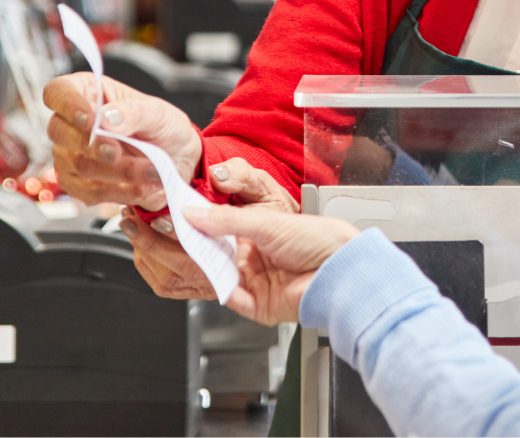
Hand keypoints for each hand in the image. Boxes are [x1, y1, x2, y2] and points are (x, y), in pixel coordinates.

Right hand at [44, 72, 202, 207]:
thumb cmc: (162, 128)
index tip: (90, 121)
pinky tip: (141, 187)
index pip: (58, 92)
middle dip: (93, 146)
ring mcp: (70, 155)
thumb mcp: (158, 113)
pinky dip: (118, 192)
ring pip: (80, 166)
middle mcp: (71, 124)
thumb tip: (106, 118)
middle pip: (59, 131)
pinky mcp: (78, 184)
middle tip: (118, 153)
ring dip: (119, 172)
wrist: (175, 161)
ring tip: (151, 171)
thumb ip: (134, 112)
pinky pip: (87, 192)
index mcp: (87, 93)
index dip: (67, 105)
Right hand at [186, 203, 359, 325]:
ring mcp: (258, 281)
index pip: (220, 229)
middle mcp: (257, 257)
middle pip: (217, 254)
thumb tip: (194, 213)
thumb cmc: (319, 240)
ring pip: (221, 276)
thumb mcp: (267, 222)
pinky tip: (213, 277)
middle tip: (178, 237)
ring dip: (206, 267)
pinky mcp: (261, 305)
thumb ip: (227, 219)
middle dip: (198, 247)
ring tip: (192, 255)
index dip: (200, 224)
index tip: (179, 216)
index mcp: (259, 233)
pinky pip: (234, 299)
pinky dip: (222, 290)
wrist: (342, 270)